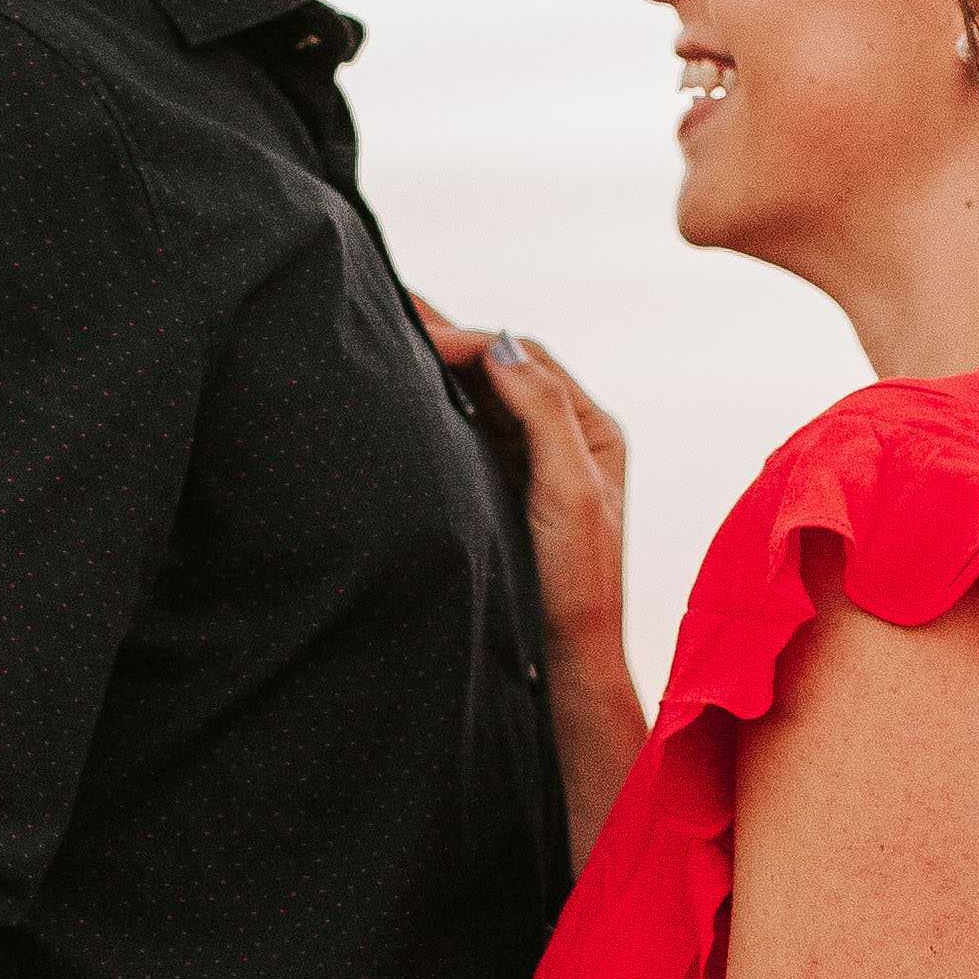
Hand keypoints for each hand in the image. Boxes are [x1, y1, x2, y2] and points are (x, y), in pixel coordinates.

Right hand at [413, 301, 628, 667]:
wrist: (562, 665)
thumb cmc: (577, 586)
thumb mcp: (570, 490)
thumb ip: (543, 411)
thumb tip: (498, 345)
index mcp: (591, 430)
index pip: (524, 360)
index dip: (472, 340)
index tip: (418, 333)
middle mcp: (562, 443)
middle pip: (499, 375)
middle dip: (448, 348)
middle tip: (388, 314)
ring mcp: (529, 471)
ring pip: (479, 406)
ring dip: (438, 380)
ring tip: (387, 348)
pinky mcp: (500, 500)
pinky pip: (466, 443)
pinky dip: (436, 420)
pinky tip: (402, 409)